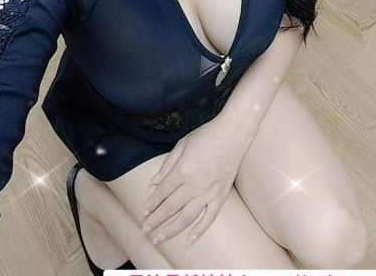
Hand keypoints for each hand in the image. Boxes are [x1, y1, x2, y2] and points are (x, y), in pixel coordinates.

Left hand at [139, 118, 245, 245]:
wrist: (233, 134)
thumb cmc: (206, 135)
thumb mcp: (182, 144)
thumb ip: (166, 165)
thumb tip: (153, 183)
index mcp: (182, 170)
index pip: (162, 193)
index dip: (151, 204)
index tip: (142, 214)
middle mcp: (194, 185)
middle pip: (170, 208)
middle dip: (155, 221)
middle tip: (145, 231)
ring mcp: (208, 192)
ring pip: (186, 218)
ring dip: (171, 230)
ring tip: (158, 239)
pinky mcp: (221, 196)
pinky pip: (209, 218)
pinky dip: (199, 231)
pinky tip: (188, 240)